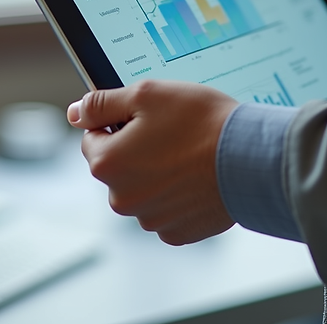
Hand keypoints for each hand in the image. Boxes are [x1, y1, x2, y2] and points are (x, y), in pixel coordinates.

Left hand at [68, 80, 238, 244]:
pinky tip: (197, 178)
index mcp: (107, 163)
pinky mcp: (177, 232)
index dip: (118, 123)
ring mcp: (150, 219)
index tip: (145, 119)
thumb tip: (76, 112)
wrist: (250, 157)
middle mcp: (122, 198)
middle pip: (118, 167)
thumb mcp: (146, 94)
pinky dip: (178, 196)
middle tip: (171, 134)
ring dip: (157, 174)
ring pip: (143, 189)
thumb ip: (101, 103)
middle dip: (136, 150)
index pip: (93, 138)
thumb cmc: (201, 122)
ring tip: (189, 155)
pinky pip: (167, 210)